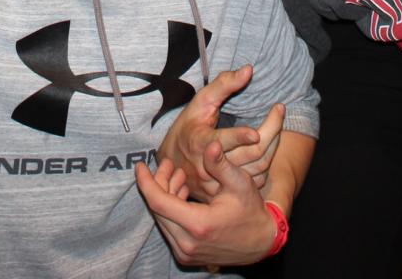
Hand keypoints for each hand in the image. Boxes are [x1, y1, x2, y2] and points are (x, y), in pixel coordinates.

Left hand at [135, 142, 278, 266]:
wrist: (261, 242)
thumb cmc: (251, 210)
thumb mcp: (240, 183)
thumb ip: (221, 164)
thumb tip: (210, 144)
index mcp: (198, 225)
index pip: (158, 202)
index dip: (146, 182)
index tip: (140, 165)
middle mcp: (187, 243)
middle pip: (158, 210)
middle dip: (158, 184)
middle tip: (169, 165)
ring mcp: (186, 253)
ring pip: (162, 220)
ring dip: (165, 196)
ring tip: (180, 176)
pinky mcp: (187, 256)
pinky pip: (169, 230)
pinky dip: (172, 210)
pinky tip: (183, 194)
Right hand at [158, 66, 280, 199]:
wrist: (172, 163)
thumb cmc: (188, 127)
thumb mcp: (200, 102)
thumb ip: (224, 85)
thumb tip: (249, 69)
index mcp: (199, 143)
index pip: (222, 142)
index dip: (240, 137)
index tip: (256, 131)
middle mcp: (209, 168)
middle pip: (250, 155)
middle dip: (271, 131)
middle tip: (280, 111)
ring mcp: (219, 184)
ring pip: (257, 170)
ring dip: (273, 146)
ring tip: (277, 125)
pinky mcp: (227, 193)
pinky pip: (256, 181)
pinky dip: (266, 163)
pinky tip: (269, 146)